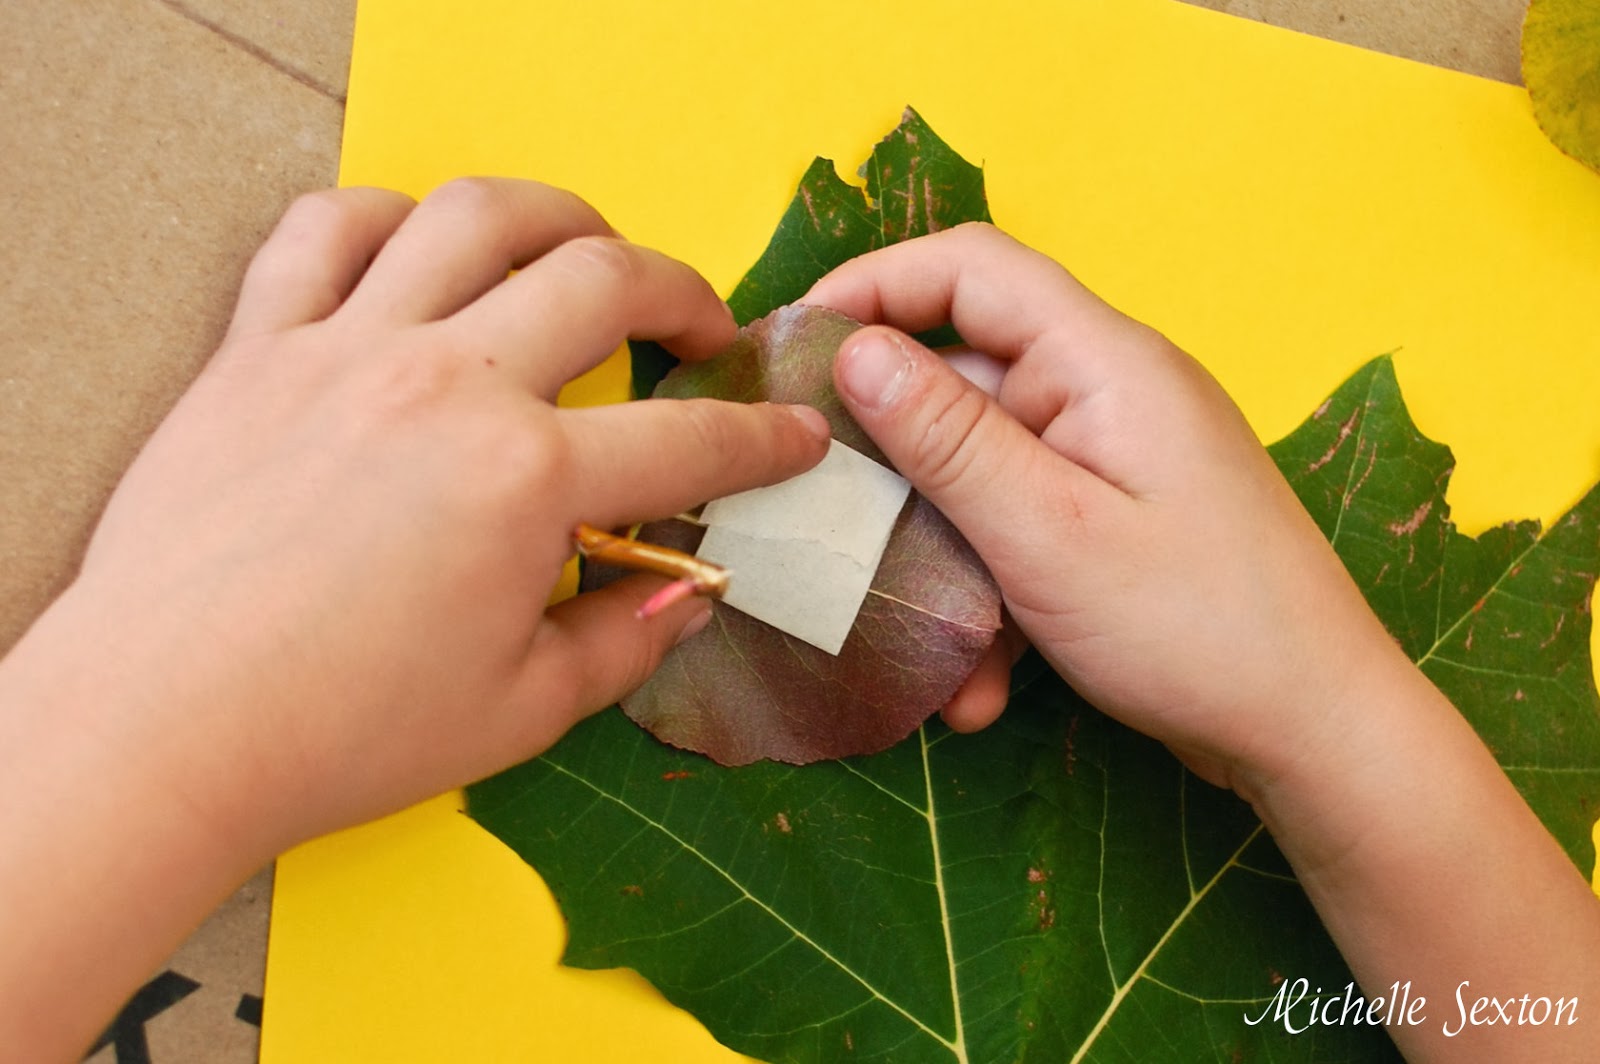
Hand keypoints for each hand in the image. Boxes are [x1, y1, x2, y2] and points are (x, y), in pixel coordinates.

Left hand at [30, 178, 828, 853]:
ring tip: (587, 250)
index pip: (685, 440)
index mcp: (524, 482)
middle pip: (602, 280)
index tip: (795, 435)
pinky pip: (325, 231)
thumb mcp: (521, 709)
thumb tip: (690, 592)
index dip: (762, 438)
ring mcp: (347, 351)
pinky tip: (422, 249)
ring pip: (474, 217)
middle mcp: (447, 387)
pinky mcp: (259, 347)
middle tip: (701, 330)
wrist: (162, 727)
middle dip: (683, 293)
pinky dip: (387, 216)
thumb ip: (625, 638)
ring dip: (558, 217)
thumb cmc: (340, 734)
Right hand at [806, 223, 1404, 795]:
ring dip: (941, 559)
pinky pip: (1023, 532)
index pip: (972, 270)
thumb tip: (855, 349)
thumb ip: (947, 438)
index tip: (795, 343)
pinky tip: (982, 685)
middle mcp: (1106, 393)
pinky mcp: (1115, 522)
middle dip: (894, 466)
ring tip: (921, 645)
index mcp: (1103, 362)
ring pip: (983, 477)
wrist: (1318, 733)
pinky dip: (992, 597)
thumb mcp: (1047, 533)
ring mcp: (1113, 460)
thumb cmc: (1195, 625)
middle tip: (823, 520)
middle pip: (964, 384)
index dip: (875, 285)